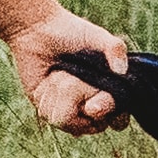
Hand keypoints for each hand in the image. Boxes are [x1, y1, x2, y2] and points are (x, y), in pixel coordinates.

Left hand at [7, 3, 132, 134]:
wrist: (36, 30)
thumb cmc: (70, 31)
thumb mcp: (98, 36)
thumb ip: (115, 48)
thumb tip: (122, 71)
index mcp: (109, 91)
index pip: (119, 120)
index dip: (112, 118)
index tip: (94, 105)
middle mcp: (91, 104)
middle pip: (94, 127)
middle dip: (82, 106)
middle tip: (73, 82)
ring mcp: (69, 109)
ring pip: (69, 124)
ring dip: (61, 95)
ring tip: (59, 76)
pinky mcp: (48, 109)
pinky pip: (49, 116)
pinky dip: (46, 97)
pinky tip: (47, 81)